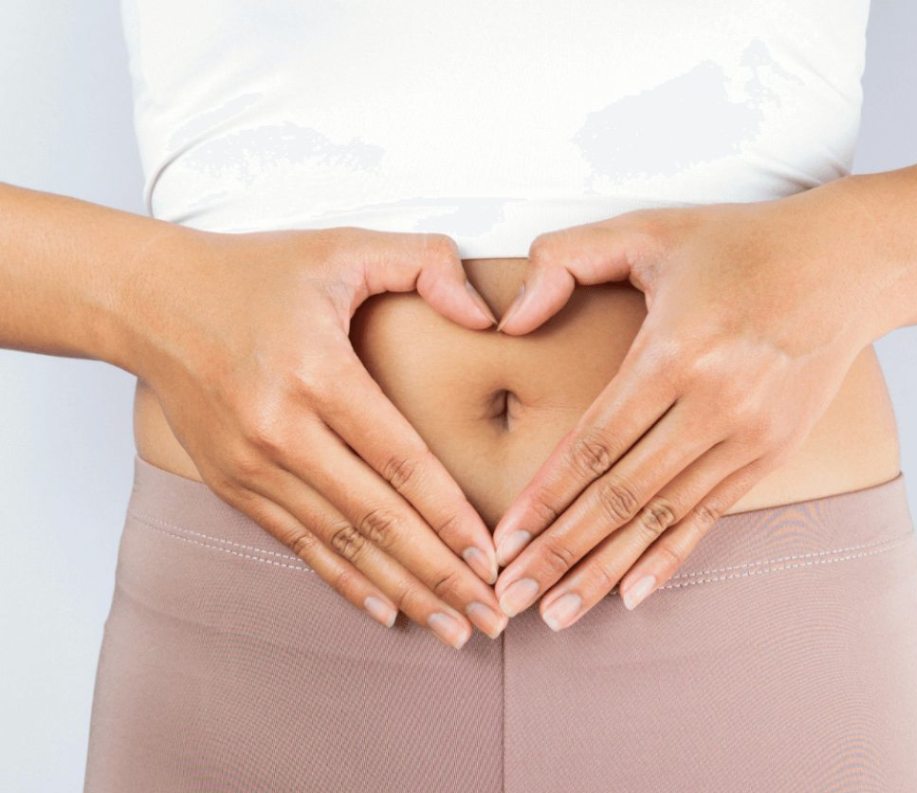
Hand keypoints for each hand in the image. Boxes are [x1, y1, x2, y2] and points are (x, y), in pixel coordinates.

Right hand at [127, 225, 508, 647]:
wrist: (150, 301)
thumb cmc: (254, 272)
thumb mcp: (342, 245)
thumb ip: (424, 262)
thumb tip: (487, 314)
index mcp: (317, 373)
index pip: (401, 461)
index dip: (451, 516)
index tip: (493, 558)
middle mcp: (282, 430)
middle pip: (379, 519)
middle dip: (441, 574)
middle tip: (492, 617)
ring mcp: (251, 465)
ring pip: (343, 543)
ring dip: (403, 590)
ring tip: (454, 628)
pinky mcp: (231, 483)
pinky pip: (299, 544)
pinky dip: (346, 580)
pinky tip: (386, 610)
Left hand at [490, 188, 884, 629]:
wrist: (850, 264)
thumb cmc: (740, 244)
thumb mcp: (647, 230)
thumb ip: (566, 259)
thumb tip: (509, 319)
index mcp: (673, 352)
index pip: (592, 444)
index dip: (544, 499)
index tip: (504, 542)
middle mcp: (712, 405)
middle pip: (619, 496)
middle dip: (559, 553)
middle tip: (509, 598)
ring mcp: (747, 436)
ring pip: (659, 519)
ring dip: (604, 570)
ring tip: (556, 613)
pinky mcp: (771, 452)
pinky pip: (709, 516)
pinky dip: (668, 557)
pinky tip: (632, 595)